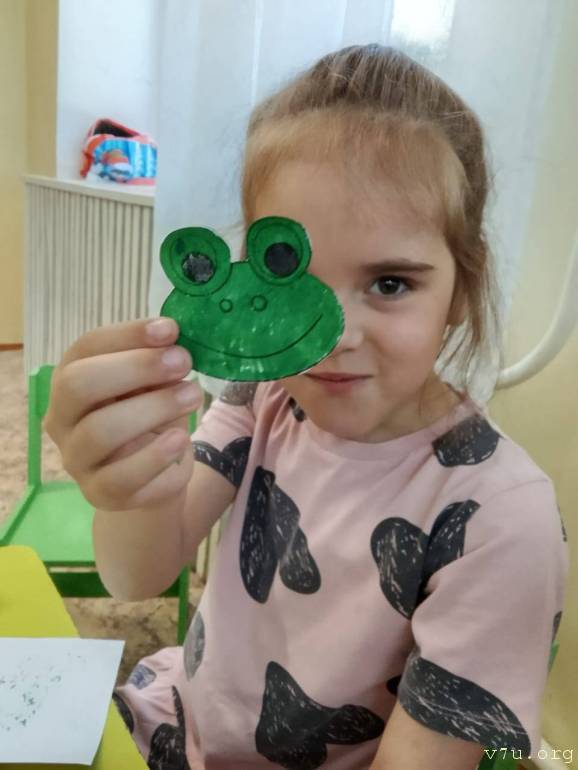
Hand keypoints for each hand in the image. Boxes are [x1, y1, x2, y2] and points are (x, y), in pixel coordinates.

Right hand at [44, 317, 202, 511]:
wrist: (154, 476)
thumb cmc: (150, 418)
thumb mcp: (154, 386)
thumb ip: (157, 365)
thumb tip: (175, 343)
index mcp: (70, 379)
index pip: (86, 348)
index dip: (127, 335)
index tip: (170, 329)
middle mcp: (61, 418)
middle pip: (78, 385)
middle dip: (135, 368)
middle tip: (182, 362)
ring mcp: (76, 459)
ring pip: (99, 431)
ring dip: (153, 409)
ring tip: (192, 396)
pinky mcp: (99, 494)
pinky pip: (121, 477)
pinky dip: (156, 457)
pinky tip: (180, 441)